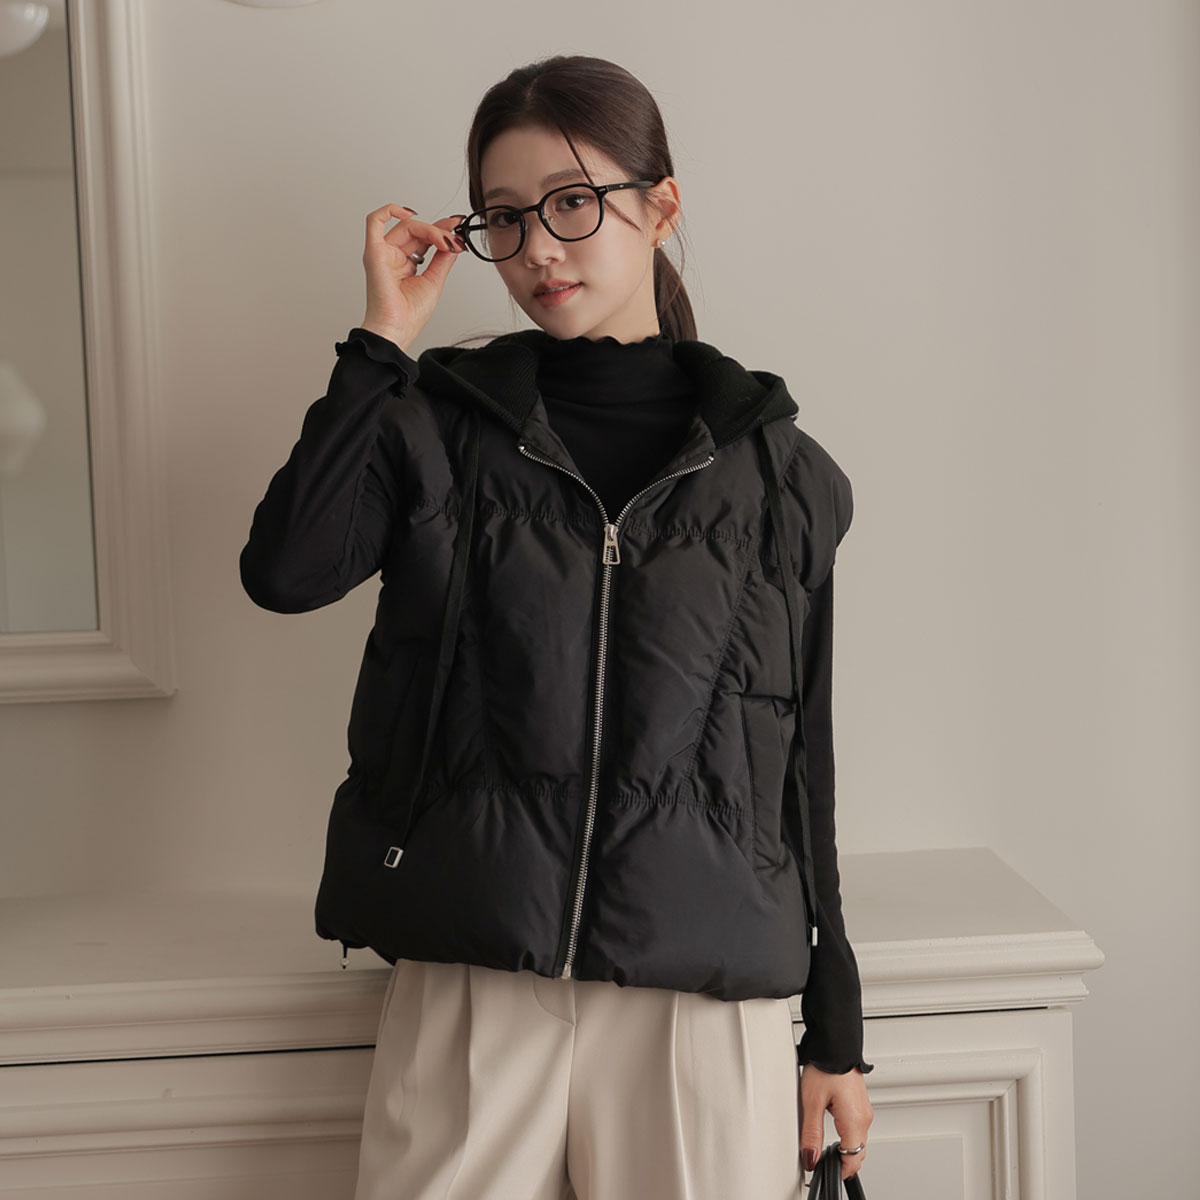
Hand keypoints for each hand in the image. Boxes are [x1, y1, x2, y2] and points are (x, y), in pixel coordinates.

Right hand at [361, 203, 467, 351]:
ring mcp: (383, 253)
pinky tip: (409, 213)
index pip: (424, 239)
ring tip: (445, 241)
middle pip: (417, 231)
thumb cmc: (409, 315)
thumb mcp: (435, 281)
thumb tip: (454, 240)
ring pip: (406, 226)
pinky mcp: (374, 252)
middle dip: (439, 230)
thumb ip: (443, 259)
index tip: (458, 228)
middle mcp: (394, 257)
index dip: (441, 230)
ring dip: (429, 229)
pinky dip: (389, 211)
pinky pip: (374, 221)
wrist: (397, 329)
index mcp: (406, 265)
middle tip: (454, 238)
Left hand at [798, 1063, 872, 1185]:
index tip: (822, 1170)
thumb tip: (810, 1157)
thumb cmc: (825, 1066)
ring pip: (857, 1141)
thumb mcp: (811, 1102)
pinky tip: (833, 1131)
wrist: (835, 1042)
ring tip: (823, 1148)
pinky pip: (857, 1127)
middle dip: (840, 1162)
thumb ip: (811, 1133)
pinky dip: (847, 1135)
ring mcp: (864, 1110)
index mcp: (855, 1120)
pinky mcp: (860, 1103)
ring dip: (844, 1149)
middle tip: (820, 1161)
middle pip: (856, 1153)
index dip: (836, 1170)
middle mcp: (864, 1117)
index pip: (852, 1160)